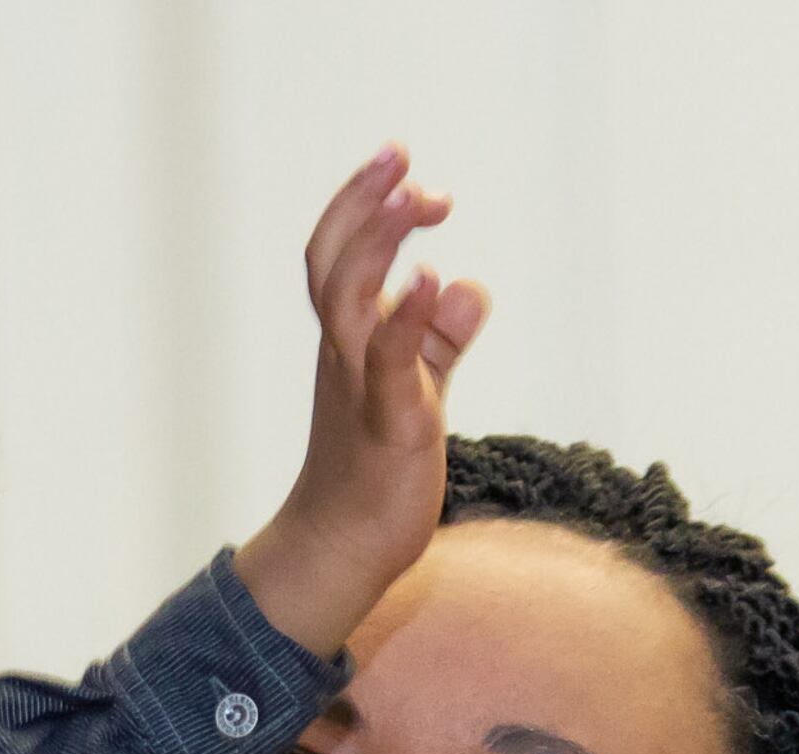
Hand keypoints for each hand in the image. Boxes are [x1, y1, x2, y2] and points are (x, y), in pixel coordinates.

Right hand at [232, 144, 491, 657]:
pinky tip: (434, 278)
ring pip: (349, 299)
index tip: (404, 170)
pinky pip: (392, 364)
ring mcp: (360, 389)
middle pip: (333, 261)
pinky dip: (409, 318)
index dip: (363, 205)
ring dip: (380, 241)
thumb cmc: (375, 472)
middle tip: (403, 156)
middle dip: (364, 202)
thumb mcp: (415, 390)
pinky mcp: (390, 428)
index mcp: (345, 343)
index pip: (337, 256)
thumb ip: (440, 337)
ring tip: (414, 195)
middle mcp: (343, 356)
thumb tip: (465, 283)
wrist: (340, 552)